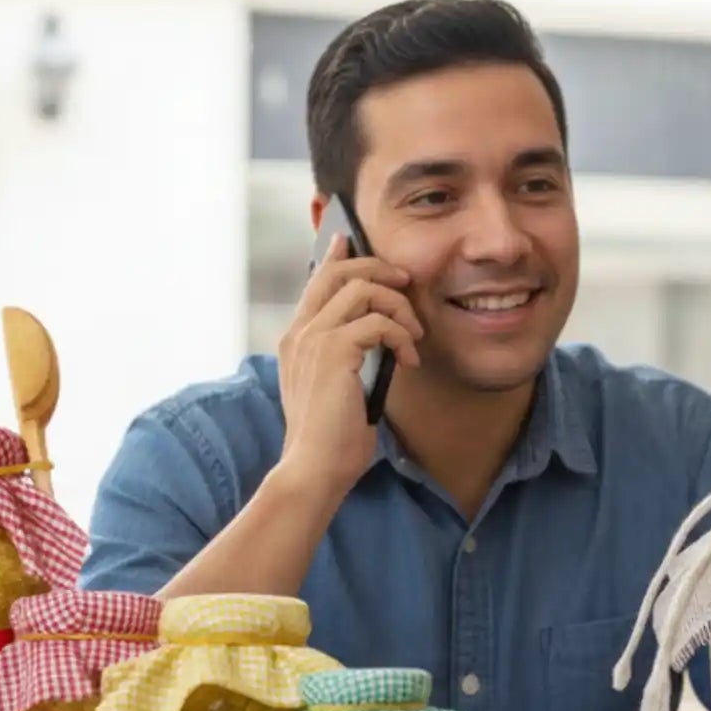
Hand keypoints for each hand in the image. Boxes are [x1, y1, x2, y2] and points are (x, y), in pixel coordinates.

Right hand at [275, 233, 422, 493]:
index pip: (316, 282)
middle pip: (339, 272)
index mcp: (296, 339)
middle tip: (407, 282)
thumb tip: (381, 335)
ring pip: (363, 290)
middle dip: (379, 268)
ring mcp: (313, 339)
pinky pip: (378, 322)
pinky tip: (409, 361)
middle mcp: (300, 332)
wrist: (314, 468)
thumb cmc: (331, 438)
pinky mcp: (334, 351)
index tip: (352, 242)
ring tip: (414, 335)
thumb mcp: (339, 388)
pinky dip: (402, 336)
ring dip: (399, 308)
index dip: (338, 257)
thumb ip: (348, 356)